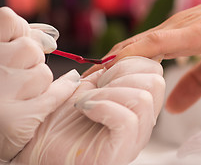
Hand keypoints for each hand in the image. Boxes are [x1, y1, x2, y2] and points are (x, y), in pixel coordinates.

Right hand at [0, 7, 79, 162]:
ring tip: (20, 94)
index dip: (21, 30)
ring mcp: (0, 94)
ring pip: (43, 74)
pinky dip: (61, 93)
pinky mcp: (13, 120)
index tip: (23, 39)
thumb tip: (52, 36)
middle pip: (31, 49)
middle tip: (17, 75)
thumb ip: (16, 41)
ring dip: (39, 83)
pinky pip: (54, 95)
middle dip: (32, 60)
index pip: (8, 20)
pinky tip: (65, 89)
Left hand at [13, 56, 164, 164]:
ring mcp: (135, 137)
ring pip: (143, 99)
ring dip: (108, 92)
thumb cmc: (61, 119)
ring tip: (87, 101)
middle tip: (97, 87)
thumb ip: (110, 71)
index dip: (129, 62)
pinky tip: (86, 110)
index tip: (104, 74)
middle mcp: (142, 120)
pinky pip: (127, 119)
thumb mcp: (89, 85)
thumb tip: (129, 55)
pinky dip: (102, 106)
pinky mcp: (122, 150)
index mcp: (138, 103)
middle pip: (156, 82)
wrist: (39, 145)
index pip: (155, 70)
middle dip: (121, 74)